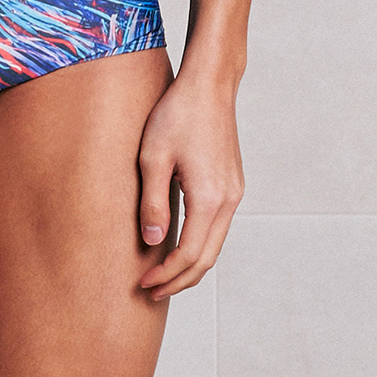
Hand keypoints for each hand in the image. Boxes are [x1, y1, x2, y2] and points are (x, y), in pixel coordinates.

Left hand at [137, 68, 244, 298]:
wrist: (209, 85)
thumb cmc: (177, 113)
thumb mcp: (153, 156)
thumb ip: (153, 202)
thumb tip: (154, 243)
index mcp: (209, 198)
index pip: (189, 255)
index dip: (165, 275)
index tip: (142, 283)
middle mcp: (228, 200)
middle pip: (207, 259)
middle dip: (179, 280)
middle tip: (151, 291)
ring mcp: (234, 192)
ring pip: (215, 244)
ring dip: (190, 265)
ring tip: (163, 275)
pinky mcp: (232, 183)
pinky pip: (217, 227)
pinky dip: (200, 245)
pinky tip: (179, 244)